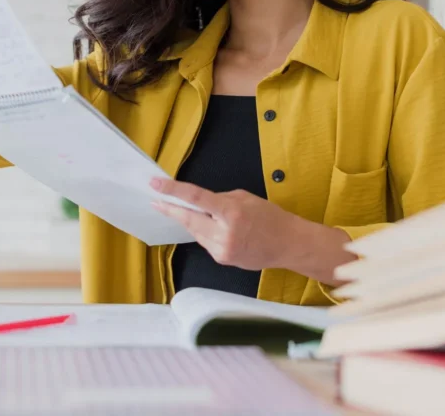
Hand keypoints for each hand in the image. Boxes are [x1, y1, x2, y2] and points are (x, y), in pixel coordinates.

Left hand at [150, 177, 353, 283]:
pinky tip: (211, 227)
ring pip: (195, 232)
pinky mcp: (222, 259)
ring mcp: (222, 250)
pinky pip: (205, 242)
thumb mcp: (244, 198)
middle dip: (171, 209)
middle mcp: (225, 233)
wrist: (288, 245)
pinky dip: (204, 232)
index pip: (196, 199)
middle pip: (189, 219)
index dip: (173, 191)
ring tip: (185, 210)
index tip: (155, 184)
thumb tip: (197, 202)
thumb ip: (219, 199)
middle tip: (156, 201)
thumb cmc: (269, 217)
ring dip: (189, 221)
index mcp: (231, 212)